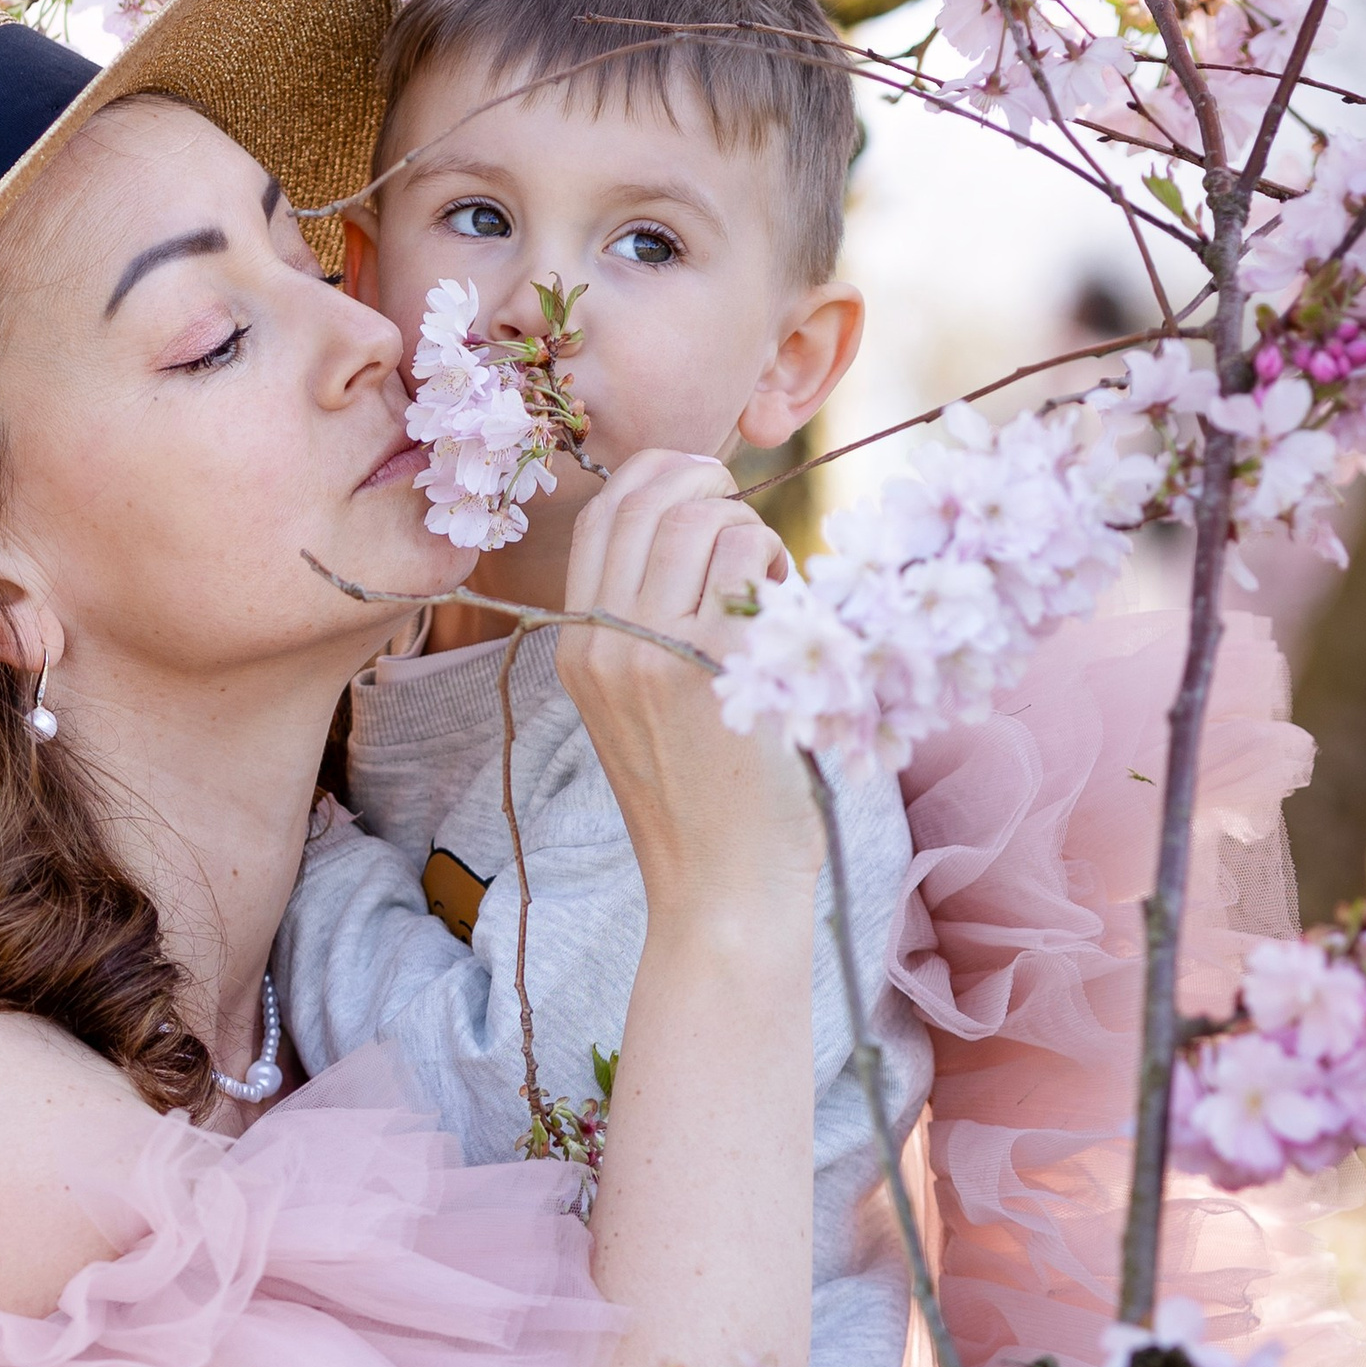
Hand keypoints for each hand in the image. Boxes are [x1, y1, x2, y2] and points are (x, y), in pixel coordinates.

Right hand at [555, 452, 820, 932]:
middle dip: (712, 484)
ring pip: (700, 517)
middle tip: (753, 529)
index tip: (708, 491)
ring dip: (751, 531)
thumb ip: (650, 626)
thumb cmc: (704, 802)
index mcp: (577, 647)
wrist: (719, 890)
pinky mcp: (710, 667)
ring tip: (771, 586)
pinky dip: (778, 565)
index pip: (601, 515)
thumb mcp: (642, 710)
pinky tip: (788, 615)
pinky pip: (747, 556)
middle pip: (647, 498)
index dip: (658, 476)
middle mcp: (601, 642)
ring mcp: (651, 653)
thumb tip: (702, 526)